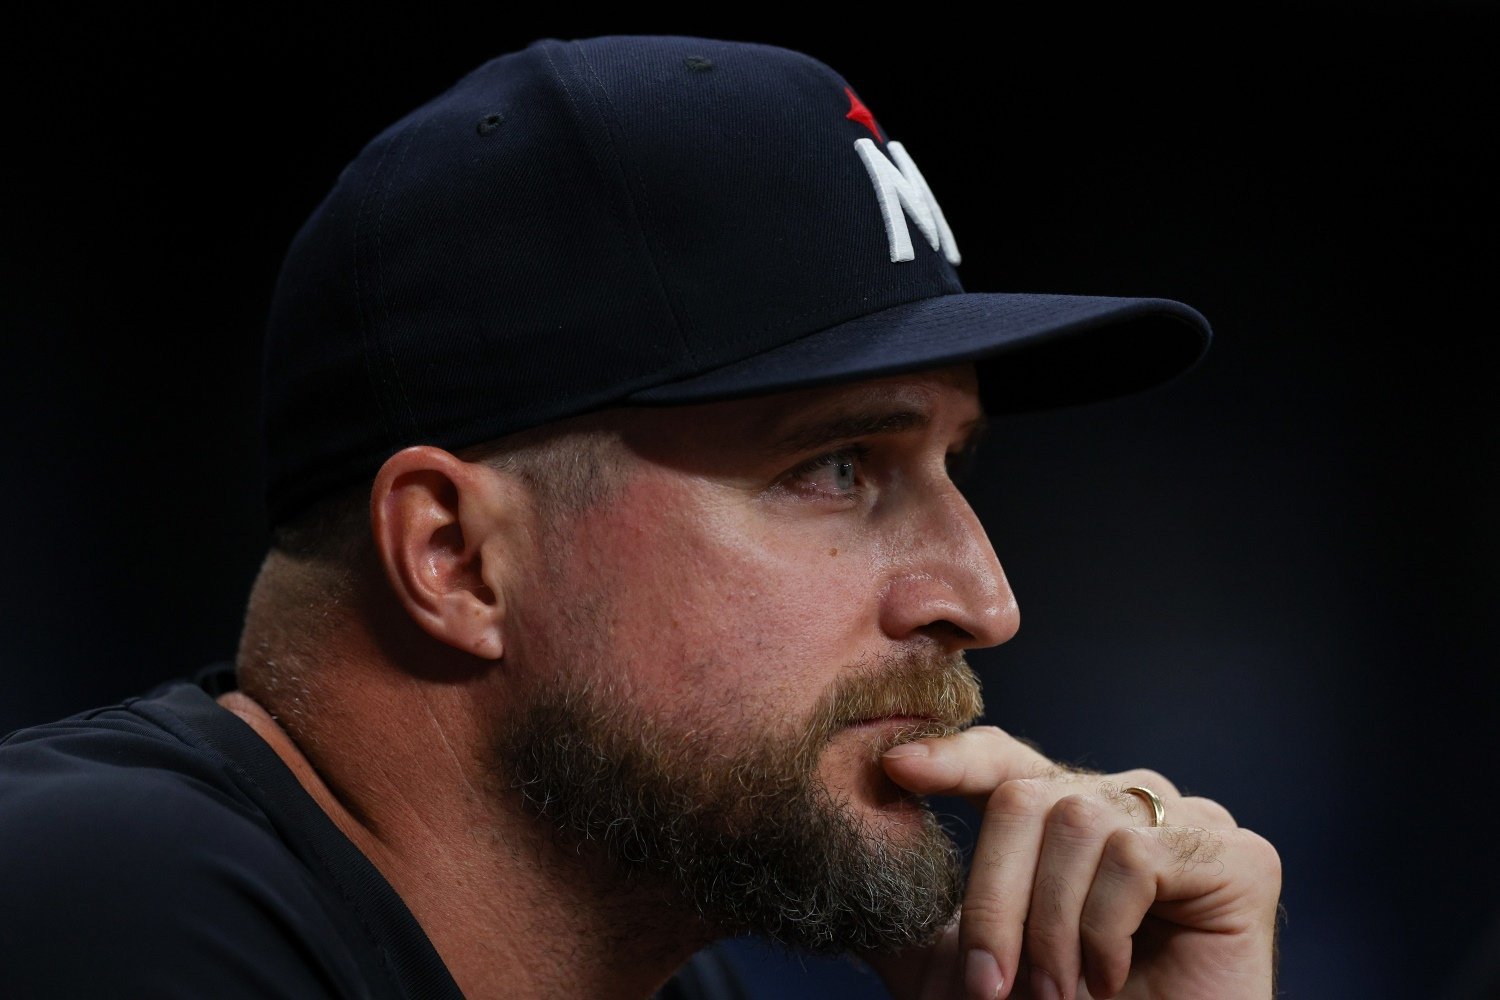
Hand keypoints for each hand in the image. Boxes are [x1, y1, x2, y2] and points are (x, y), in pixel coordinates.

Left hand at [863, 727, 1280, 999]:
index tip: (895, 769)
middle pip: (1028, 797)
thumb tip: (847, 873)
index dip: (950, 757)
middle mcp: (1127, 803)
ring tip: (1060, 996)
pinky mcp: (1238, 856)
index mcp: (1067, 816)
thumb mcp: (967, 974)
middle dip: (995, 899)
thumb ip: (920, 920)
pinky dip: (1105, 927)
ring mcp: (1186, 821)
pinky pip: (1136, 855)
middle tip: (991, 987)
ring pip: (1077, 823)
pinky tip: (1115, 977)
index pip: (1002, 762)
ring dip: (1052, 929)